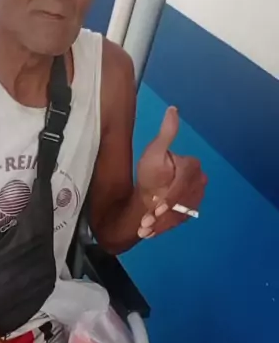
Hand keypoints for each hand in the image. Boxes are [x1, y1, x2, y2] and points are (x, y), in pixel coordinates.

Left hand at [136, 107, 206, 239]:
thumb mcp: (154, 151)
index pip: (184, 184)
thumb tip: (172, 109)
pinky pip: (179, 222)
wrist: (146, 191)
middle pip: (182, 202)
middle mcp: (199, 183)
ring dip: (162, 225)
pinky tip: (150, 233)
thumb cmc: (150, 171)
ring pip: (180, 215)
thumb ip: (166, 134)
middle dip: (162, 215)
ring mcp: (196, 199)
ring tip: (143, 231)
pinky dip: (164, 229)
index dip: (170, 198)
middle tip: (143, 225)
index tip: (155, 209)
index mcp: (192, 167)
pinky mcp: (190, 212)